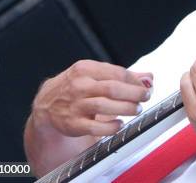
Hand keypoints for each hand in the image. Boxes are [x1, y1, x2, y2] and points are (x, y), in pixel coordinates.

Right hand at [31, 60, 152, 136]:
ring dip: (126, 108)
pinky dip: (111, 127)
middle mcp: (79, 85)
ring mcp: (75, 105)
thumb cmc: (76, 87)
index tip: (145, 87)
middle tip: (144, 97)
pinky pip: (95, 127)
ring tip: (136, 110)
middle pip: (113, 88)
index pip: (117, 72)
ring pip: (105, 105)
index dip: (135, 81)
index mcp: (86, 69)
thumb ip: (122, 76)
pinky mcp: (73, 124)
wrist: (46, 104)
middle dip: (134, 94)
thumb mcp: (95, 74)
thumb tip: (149, 78)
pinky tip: (119, 124)